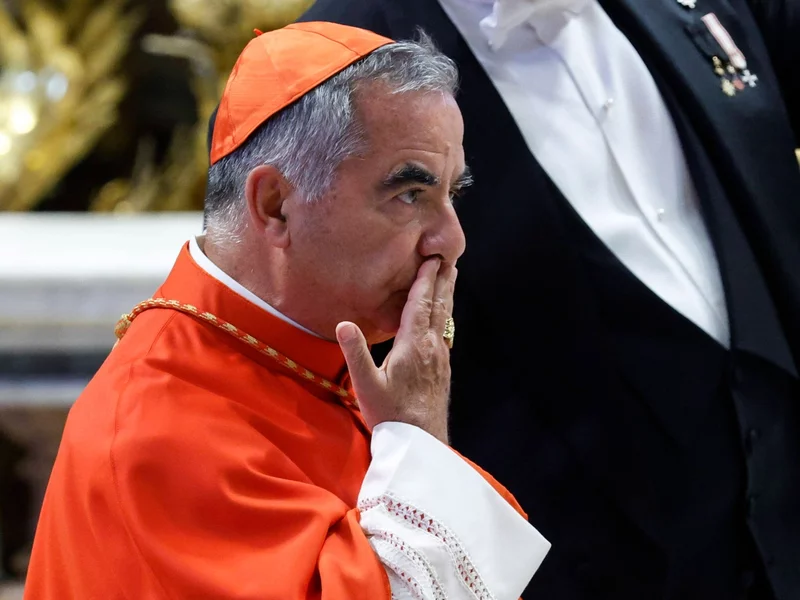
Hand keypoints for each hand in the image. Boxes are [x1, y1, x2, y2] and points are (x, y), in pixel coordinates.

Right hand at [336, 259, 456, 443]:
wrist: (422, 441)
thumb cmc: (390, 414)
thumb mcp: (366, 385)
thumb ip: (355, 353)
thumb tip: (343, 324)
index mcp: (413, 344)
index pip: (420, 304)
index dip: (424, 280)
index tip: (431, 259)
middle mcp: (431, 347)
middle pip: (438, 306)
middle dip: (442, 281)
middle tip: (448, 259)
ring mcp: (440, 358)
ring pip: (445, 319)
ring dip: (446, 296)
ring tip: (450, 279)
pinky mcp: (442, 370)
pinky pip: (445, 333)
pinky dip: (445, 316)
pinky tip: (443, 319)